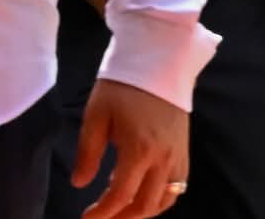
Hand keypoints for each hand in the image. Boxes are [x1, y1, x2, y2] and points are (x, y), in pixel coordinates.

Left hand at [71, 80, 189, 218]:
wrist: (160, 60)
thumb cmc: (124, 86)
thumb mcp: (96, 116)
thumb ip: (88, 153)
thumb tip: (80, 182)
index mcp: (139, 150)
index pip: (120, 196)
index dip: (101, 213)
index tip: (85, 218)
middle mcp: (163, 157)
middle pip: (146, 204)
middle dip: (121, 217)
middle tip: (102, 216)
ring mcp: (177, 153)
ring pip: (167, 198)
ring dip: (144, 210)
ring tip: (123, 208)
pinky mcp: (184, 147)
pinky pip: (179, 183)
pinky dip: (162, 196)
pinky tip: (144, 189)